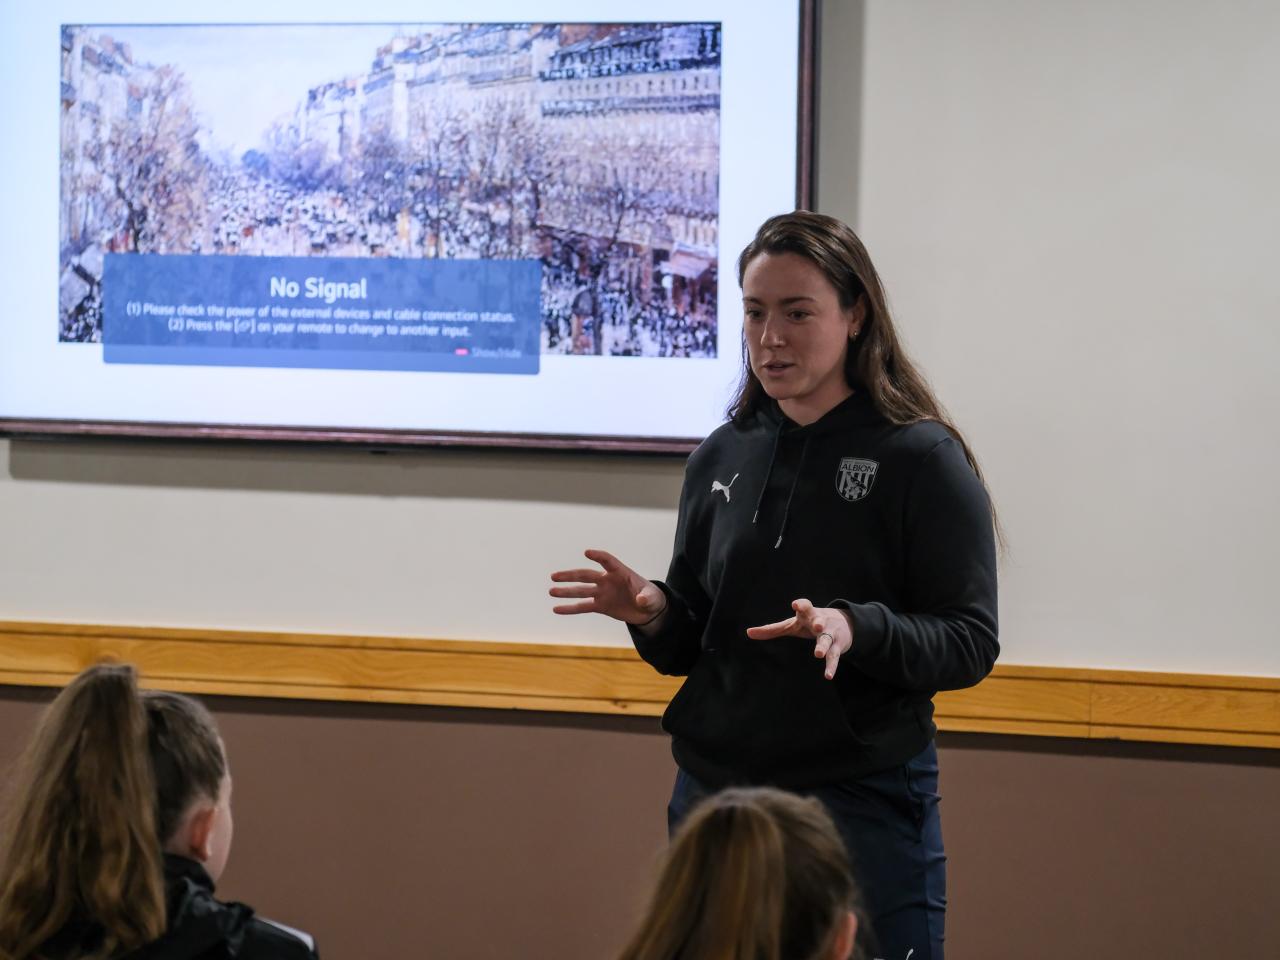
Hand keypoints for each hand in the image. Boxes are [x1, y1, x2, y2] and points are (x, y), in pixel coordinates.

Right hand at [550, 549, 666, 626]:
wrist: (648, 611)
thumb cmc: (652, 598)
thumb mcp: (652, 598)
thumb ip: (647, 597)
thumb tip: (641, 600)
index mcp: (621, 572)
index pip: (608, 561)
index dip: (598, 557)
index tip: (587, 553)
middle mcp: (608, 580)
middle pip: (586, 575)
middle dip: (571, 575)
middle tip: (554, 576)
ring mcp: (602, 593)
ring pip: (581, 591)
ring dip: (566, 591)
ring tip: (551, 591)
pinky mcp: (601, 606)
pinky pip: (583, 606)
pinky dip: (570, 608)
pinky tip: (557, 609)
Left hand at [746, 599, 853, 679]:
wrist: (844, 623)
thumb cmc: (809, 623)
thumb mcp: (792, 625)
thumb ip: (772, 629)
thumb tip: (748, 632)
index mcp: (808, 614)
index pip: (806, 606)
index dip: (802, 605)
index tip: (795, 604)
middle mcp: (820, 622)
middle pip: (819, 621)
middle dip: (818, 623)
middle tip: (817, 626)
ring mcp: (830, 634)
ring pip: (826, 640)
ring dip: (823, 646)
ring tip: (818, 654)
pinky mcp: (837, 647)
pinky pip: (834, 657)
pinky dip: (831, 666)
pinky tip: (828, 676)